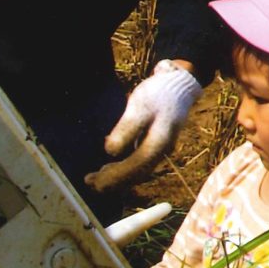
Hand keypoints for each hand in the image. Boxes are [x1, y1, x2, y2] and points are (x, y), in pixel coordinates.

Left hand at [87, 62, 202, 191]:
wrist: (178, 85)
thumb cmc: (159, 93)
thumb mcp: (140, 106)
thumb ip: (127, 129)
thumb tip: (111, 152)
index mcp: (160, 142)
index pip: (136, 166)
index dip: (115, 176)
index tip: (94, 181)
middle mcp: (162, 151)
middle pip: (137, 173)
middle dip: (113, 181)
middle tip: (89, 182)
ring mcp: (160, 149)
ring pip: (138, 171)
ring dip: (117, 177)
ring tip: (95, 178)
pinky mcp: (156, 145)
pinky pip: (139, 163)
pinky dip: (123, 168)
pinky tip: (110, 165)